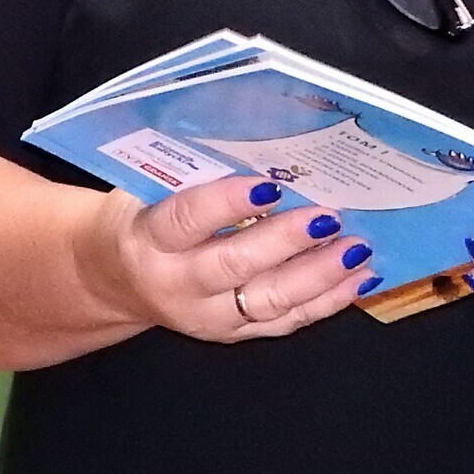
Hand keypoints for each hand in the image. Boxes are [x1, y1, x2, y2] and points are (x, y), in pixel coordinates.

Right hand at [75, 175, 375, 343]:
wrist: (115, 278)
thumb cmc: (143, 217)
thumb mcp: (150, 188)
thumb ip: (195, 172)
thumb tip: (263, 140)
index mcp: (150, 239)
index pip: (188, 219)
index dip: (228, 202)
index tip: (270, 183)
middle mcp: (178, 284)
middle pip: (235, 264)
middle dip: (287, 240)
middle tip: (329, 215)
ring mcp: (208, 316)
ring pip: (269, 300)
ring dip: (318, 274)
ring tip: (356, 248)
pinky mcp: (234, 334)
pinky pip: (285, 321)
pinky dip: (326, 301)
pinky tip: (358, 278)